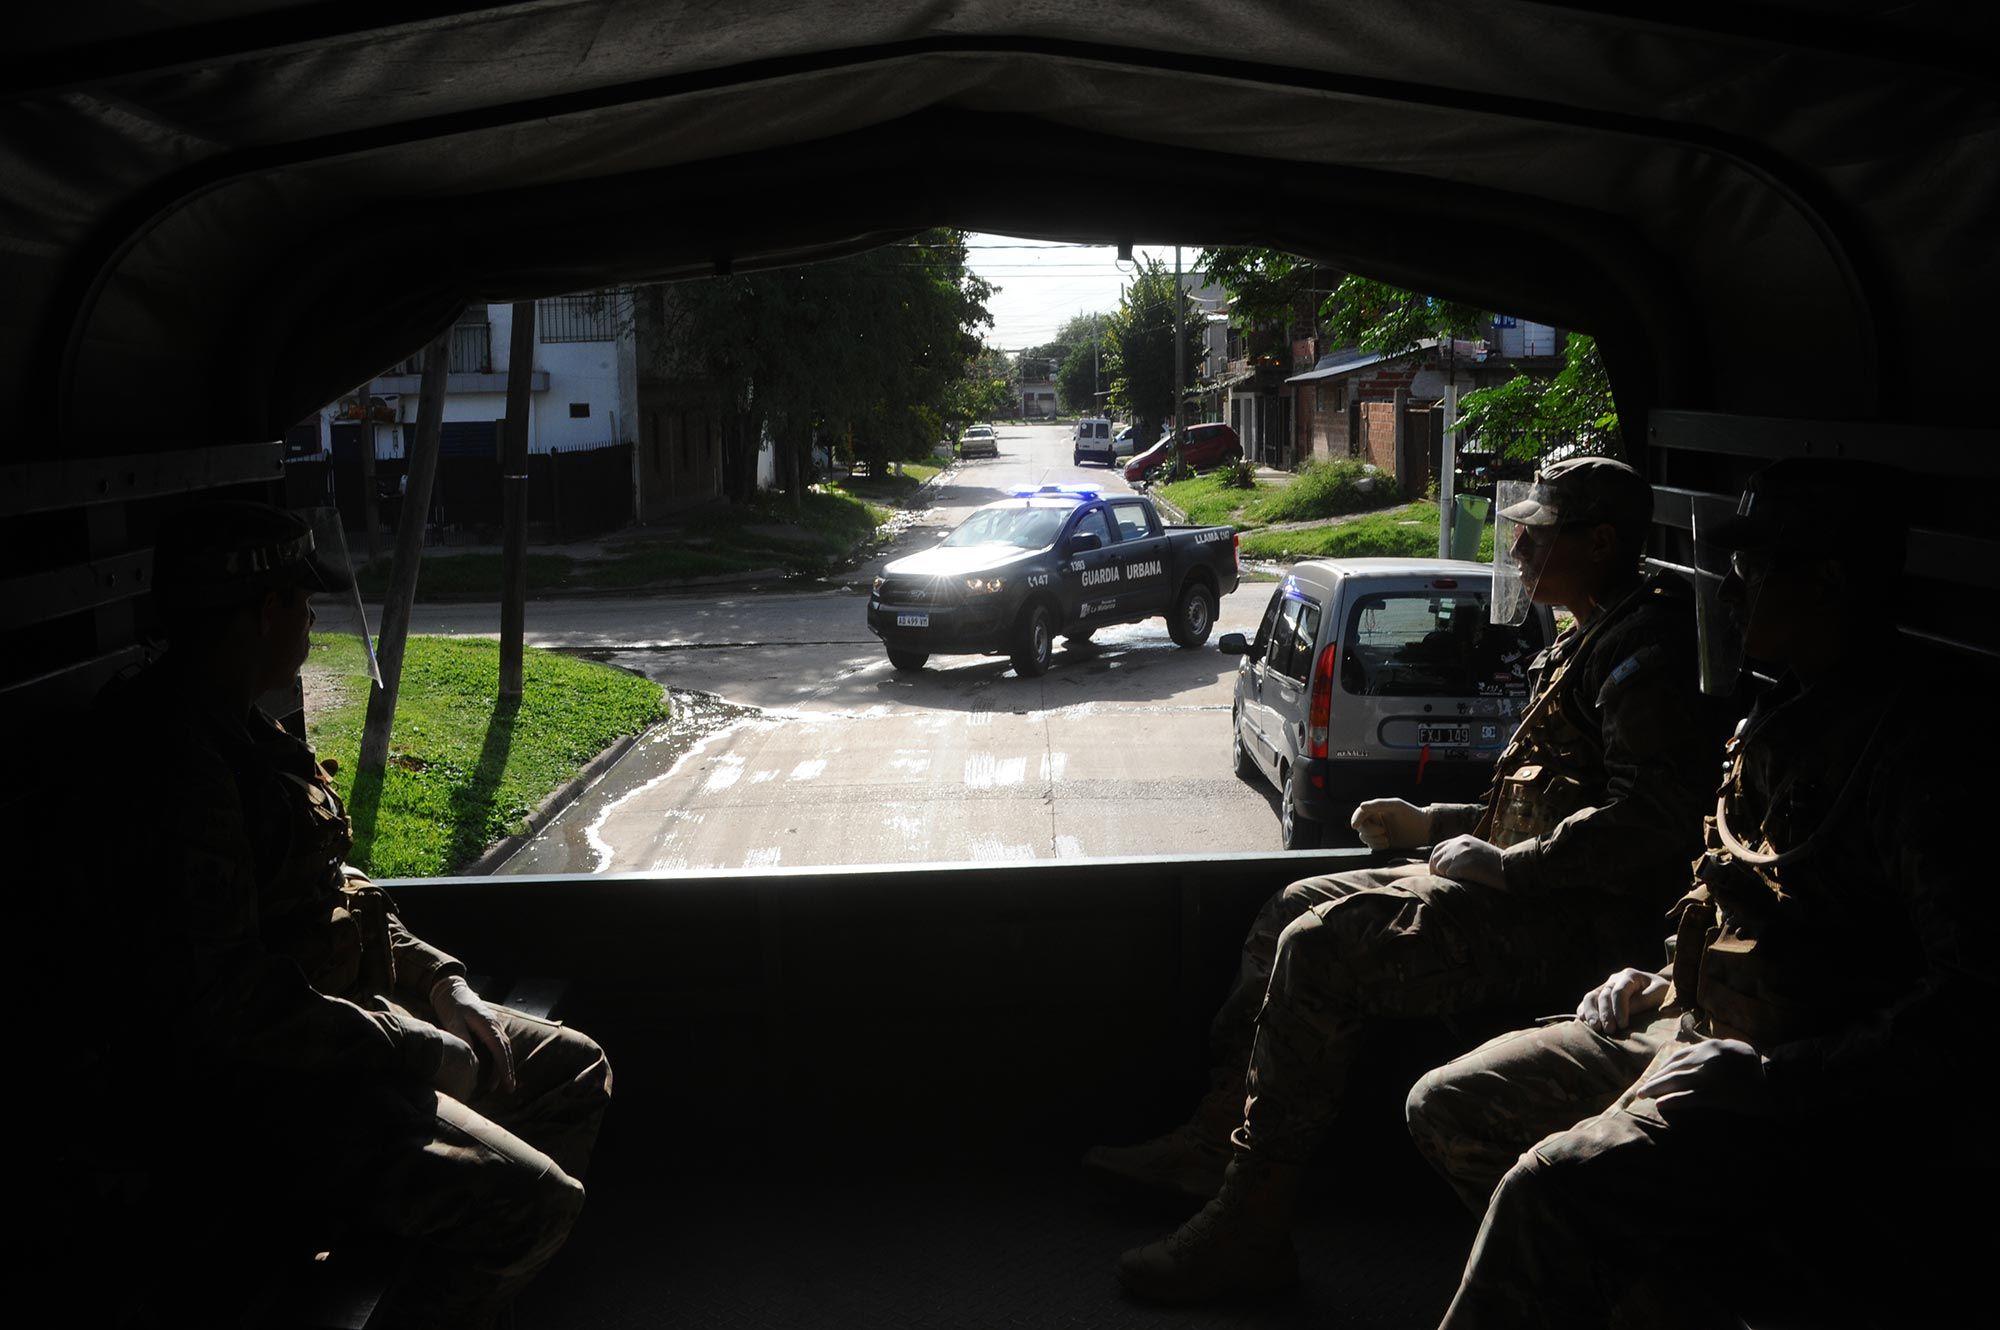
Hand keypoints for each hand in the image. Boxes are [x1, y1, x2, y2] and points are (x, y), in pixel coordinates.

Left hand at [431, 975, 516, 1093]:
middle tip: (510, 1089)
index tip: (507, 1083)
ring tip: (504, 1083)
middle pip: (505, 1050)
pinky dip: (500, 1058)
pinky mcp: (490, 1027)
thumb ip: (462, 1037)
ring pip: (504, 1048)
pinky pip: (499, 1044)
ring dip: (504, 1065)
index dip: (504, 1068)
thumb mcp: (453, 1021)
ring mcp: (494, 1025)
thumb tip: (471, 1057)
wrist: (452, 989)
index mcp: (487, 1024)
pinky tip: (497, 1068)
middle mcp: (495, 1025)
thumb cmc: (451, 1005)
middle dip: (508, 1070)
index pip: (499, 1050)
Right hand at [1351, 798, 1434, 849]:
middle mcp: (1376, 820)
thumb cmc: (1412, 814)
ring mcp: (1379, 832)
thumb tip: (1361, 806)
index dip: (1356, 818)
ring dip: (1373, 840)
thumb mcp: (1396, 805)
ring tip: (1387, 839)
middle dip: (1369, 831)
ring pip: (1364, 837)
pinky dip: (1377, 846)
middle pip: (1361, 827)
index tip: (1355, 825)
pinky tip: (1387, 844)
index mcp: (1378, 809)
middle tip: (1383, 832)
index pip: (1361, 813)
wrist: (1425, 830)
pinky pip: (1372, 846)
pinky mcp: (1383, 842)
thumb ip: (1378, 804)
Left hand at [1428, 834, 1504, 887]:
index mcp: (1463, 839)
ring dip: (1446, 877)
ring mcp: (1460, 853)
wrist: (1512, 869)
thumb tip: (1446, 867)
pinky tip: (1465, 883)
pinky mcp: (1462, 865)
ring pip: (1440, 868)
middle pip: (1436, 858)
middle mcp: (1459, 843)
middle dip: (1436, 871)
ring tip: (1459, 882)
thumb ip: (1462, 854)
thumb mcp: (1478, 853)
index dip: (1436, 862)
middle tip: (1442, 882)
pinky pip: (1449, 876)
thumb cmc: (1497, 866)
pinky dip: (1454, 881)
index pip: (1439, 849)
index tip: (1438, 873)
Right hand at [1577, 968, 1668, 1034]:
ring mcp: (1605, 987)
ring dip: (1590, 1013)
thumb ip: (1644, 1000)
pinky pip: (1586, 1003)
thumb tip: (1627, 1012)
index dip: (1619, 1009)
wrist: (1658, 991)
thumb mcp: (1660, 993)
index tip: (1623, 1025)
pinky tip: (1584, 1023)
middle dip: (1605, 1013)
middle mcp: (1614, 979)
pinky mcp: (1599, 997)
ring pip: (1590, 997)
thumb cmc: (1662, 994)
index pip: (1619, 992)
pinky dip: (1583, 1012)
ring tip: (1595, 1028)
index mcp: (1629, 976)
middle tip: (1609, 1030)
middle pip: (1603, 995)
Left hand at [1635, 1039, 1770, 1118]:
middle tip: (1640, 1090)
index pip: (1678, 1058)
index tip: (1652, 1077)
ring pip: (1677, 1082)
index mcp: (1708, 1047)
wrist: (1776, 1080)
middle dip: (1655, 1080)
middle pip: (1673, 1070)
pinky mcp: (1718, 1095)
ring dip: (1657, 1089)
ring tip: (1644, 1095)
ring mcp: (1711, 1077)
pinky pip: (1690, 1098)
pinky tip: (1661, 1105)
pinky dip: (1674, 1101)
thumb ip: (1711, 1045)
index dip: (1663, 1069)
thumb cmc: (1754, 1064)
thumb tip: (1692, 1038)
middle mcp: (1705, 1059)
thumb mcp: (1731, 1046)